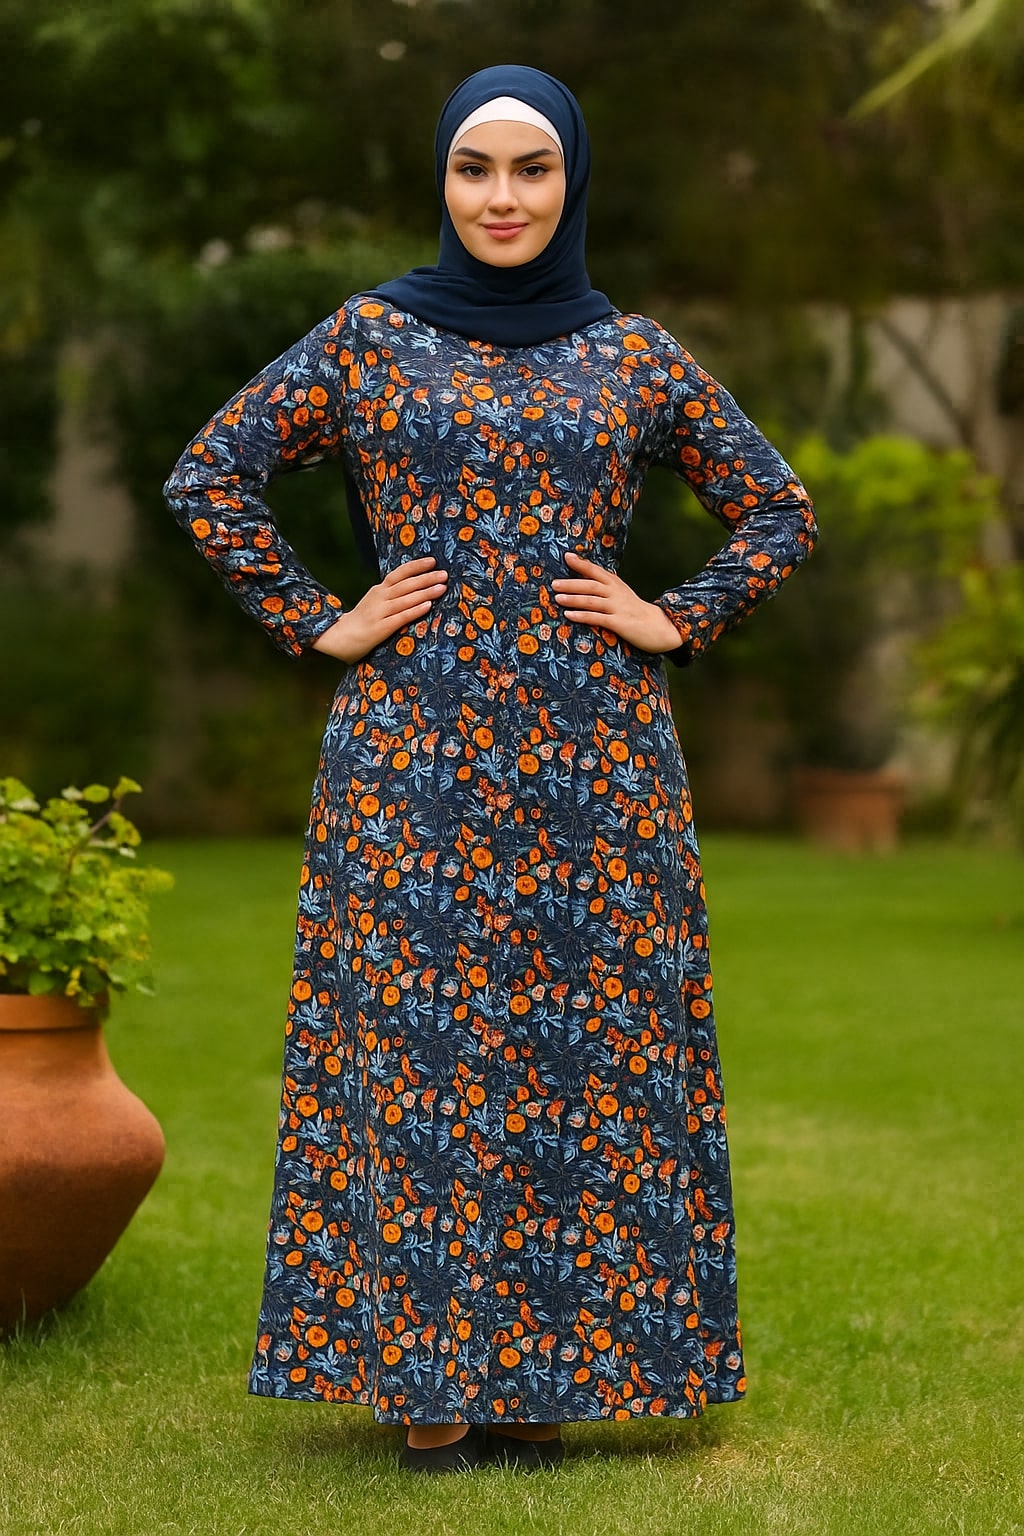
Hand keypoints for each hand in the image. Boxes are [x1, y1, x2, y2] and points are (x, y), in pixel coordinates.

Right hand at [311, 555, 447, 663]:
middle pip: (406, 584)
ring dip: (425, 592)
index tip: (433, 561)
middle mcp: (380, 597)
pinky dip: (414, 610)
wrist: (339, 638)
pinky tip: (427, 606)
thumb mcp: (374, 601)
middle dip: (427, 578)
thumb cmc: (361, 621)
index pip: (399, 573)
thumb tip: (414, 587)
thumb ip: (390, 594)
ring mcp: (380, 612)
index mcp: (379, 590)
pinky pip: (401, 617)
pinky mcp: (381, 628)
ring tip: (442, 588)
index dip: (416, 566)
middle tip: (444, 574)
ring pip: (406, 599)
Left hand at [551, 551, 681, 653]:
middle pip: (591, 585)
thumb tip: (581, 581)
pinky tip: (570, 616)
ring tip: (558, 598)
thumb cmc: (634, 610)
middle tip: (554, 583)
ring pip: (592, 601)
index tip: (566, 556)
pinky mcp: (619, 623)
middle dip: (571, 583)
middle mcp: (616, 593)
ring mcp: (618, 608)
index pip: (596, 571)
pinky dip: (583, 616)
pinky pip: (598, 618)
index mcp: (615, 584)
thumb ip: (605, 586)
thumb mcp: (621, 593)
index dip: (581, 564)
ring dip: (574, 599)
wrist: (659, 626)